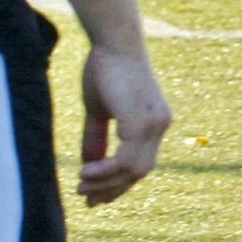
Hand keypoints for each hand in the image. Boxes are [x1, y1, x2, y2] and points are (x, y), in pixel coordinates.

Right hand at [79, 43, 169, 205]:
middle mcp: (160, 126)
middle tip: (86, 198)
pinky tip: (85, 172)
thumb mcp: (98, 111)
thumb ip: (96, 139)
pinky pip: (127, 158)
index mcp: (155, 123)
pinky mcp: (140, 121)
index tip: (95, 196)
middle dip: (112, 189)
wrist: (113, 43)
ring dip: (106, 183)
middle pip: (140, 171)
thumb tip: (88, 166)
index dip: (119, 183)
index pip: (141, 163)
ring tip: (81, 185)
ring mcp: (154, 124)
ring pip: (134, 169)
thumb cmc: (104, 70)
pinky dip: (106, 171)